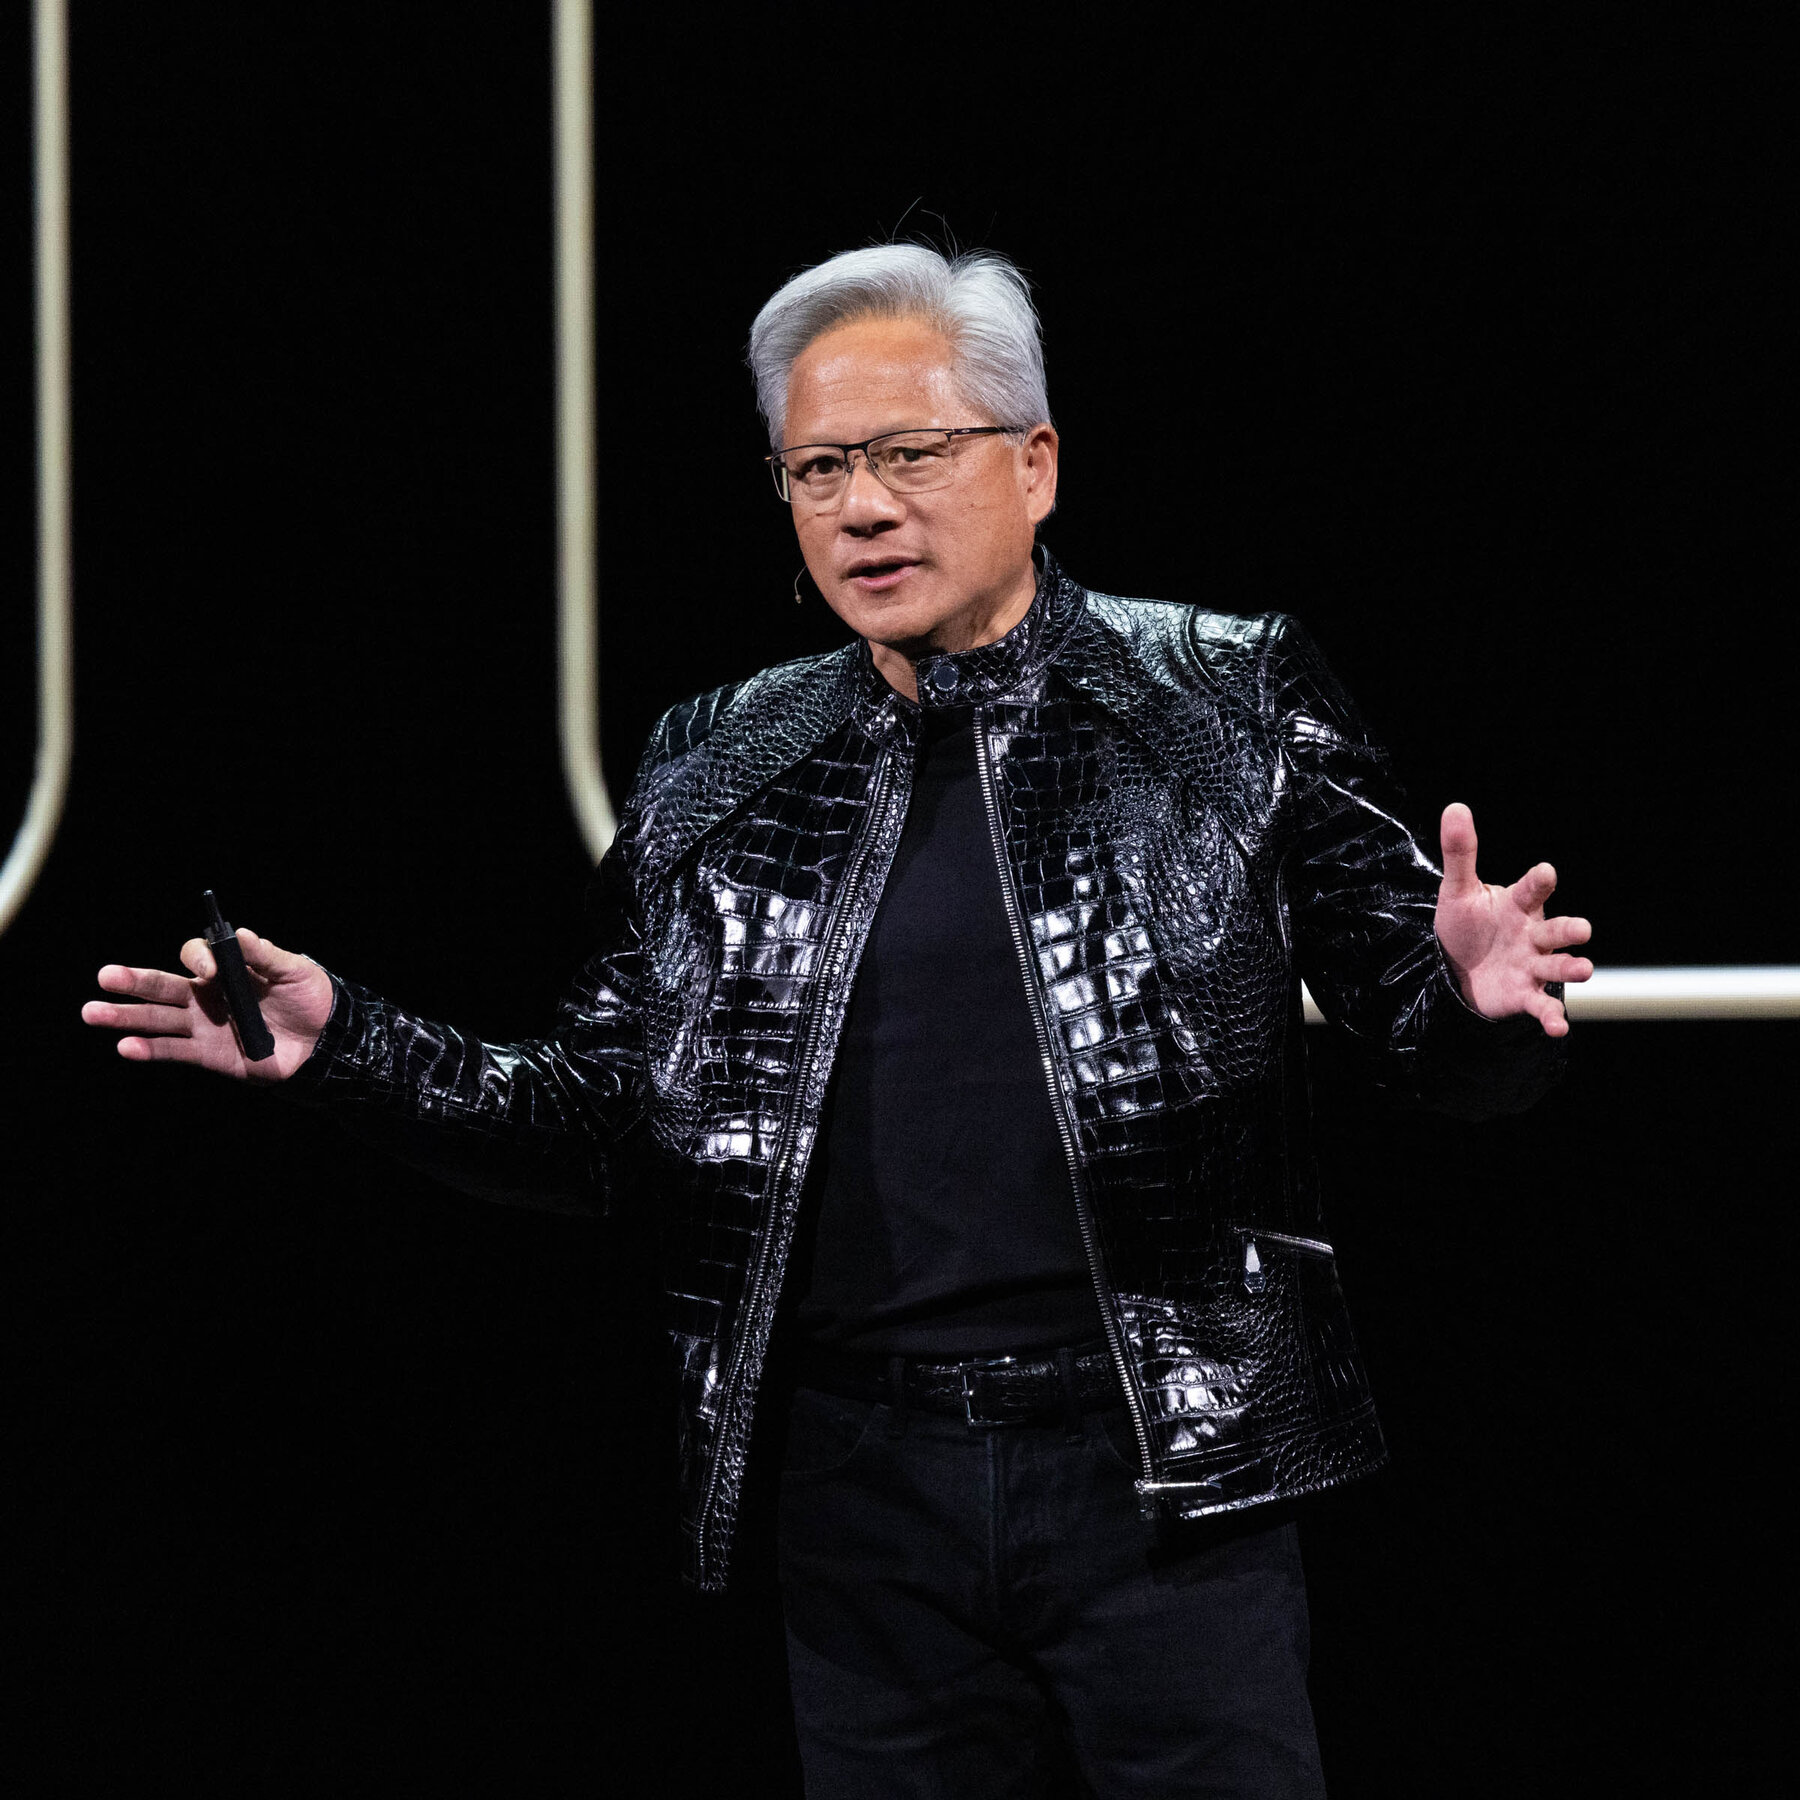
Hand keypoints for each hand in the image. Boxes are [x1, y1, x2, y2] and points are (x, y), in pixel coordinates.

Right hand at [81, 928, 334, 1080]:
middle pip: (163, 985)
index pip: (195, 956)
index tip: (212, 970)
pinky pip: (173, 1050)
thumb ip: (267, 956)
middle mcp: (207, 996)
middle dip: (134, 981)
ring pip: (158, 1019)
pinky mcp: (208, 1054)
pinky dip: (150, 1050)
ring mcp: (204, 1026)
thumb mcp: (295, 972)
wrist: (325, 1042)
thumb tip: (240, 934)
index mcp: (226, 971)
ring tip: (93, 1013)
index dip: (199, 959)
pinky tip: (126, 1047)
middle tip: (105, 976)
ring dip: (126, 1017)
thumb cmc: (311, 999)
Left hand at [1433, 802, 1593, 1036]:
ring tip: (1584, 969)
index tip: (1546, 870)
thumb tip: (1455, 807)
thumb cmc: (1467, 924)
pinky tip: (1558, 1027)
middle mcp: (1533, 935)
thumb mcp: (1457, 891)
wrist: (1458, 970)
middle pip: (1557, 930)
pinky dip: (1551, 1017)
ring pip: (1557, 966)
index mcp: (1519, 905)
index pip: (1532, 889)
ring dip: (1571, 968)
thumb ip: (1460, 853)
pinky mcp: (1525, 995)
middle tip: (1583, 929)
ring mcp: (1532, 966)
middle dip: (1570, 929)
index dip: (1539, 881)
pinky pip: (1542, 1006)